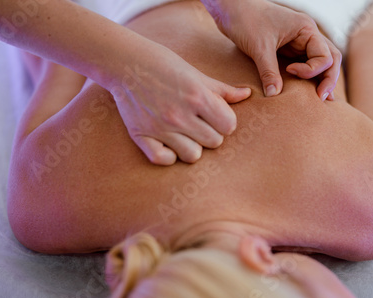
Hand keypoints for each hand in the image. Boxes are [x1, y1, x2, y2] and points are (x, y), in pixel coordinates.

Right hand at [108, 42, 250, 165]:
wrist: (126, 62)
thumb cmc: (165, 65)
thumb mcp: (197, 74)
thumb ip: (222, 90)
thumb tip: (247, 94)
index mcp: (197, 97)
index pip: (229, 125)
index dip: (225, 121)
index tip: (215, 115)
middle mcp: (180, 115)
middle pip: (214, 142)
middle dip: (211, 133)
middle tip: (199, 123)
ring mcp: (160, 127)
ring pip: (193, 155)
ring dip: (192, 146)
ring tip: (185, 133)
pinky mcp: (141, 135)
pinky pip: (163, 160)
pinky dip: (168, 155)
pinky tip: (167, 142)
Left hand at [203, 0, 340, 100]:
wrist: (232, 10)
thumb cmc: (246, 20)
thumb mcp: (259, 47)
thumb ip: (268, 71)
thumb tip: (274, 94)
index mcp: (306, 29)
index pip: (324, 56)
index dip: (311, 70)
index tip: (289, 71)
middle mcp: (307, 35)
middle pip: (331, 58)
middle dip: (328, 78)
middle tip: (322, 98)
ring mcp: (299, 42)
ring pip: (321, 62)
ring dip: (322, 79)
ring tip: (321, 98)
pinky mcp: (289, 49)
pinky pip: (306, 64)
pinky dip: (309, 77)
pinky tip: (310, 91)